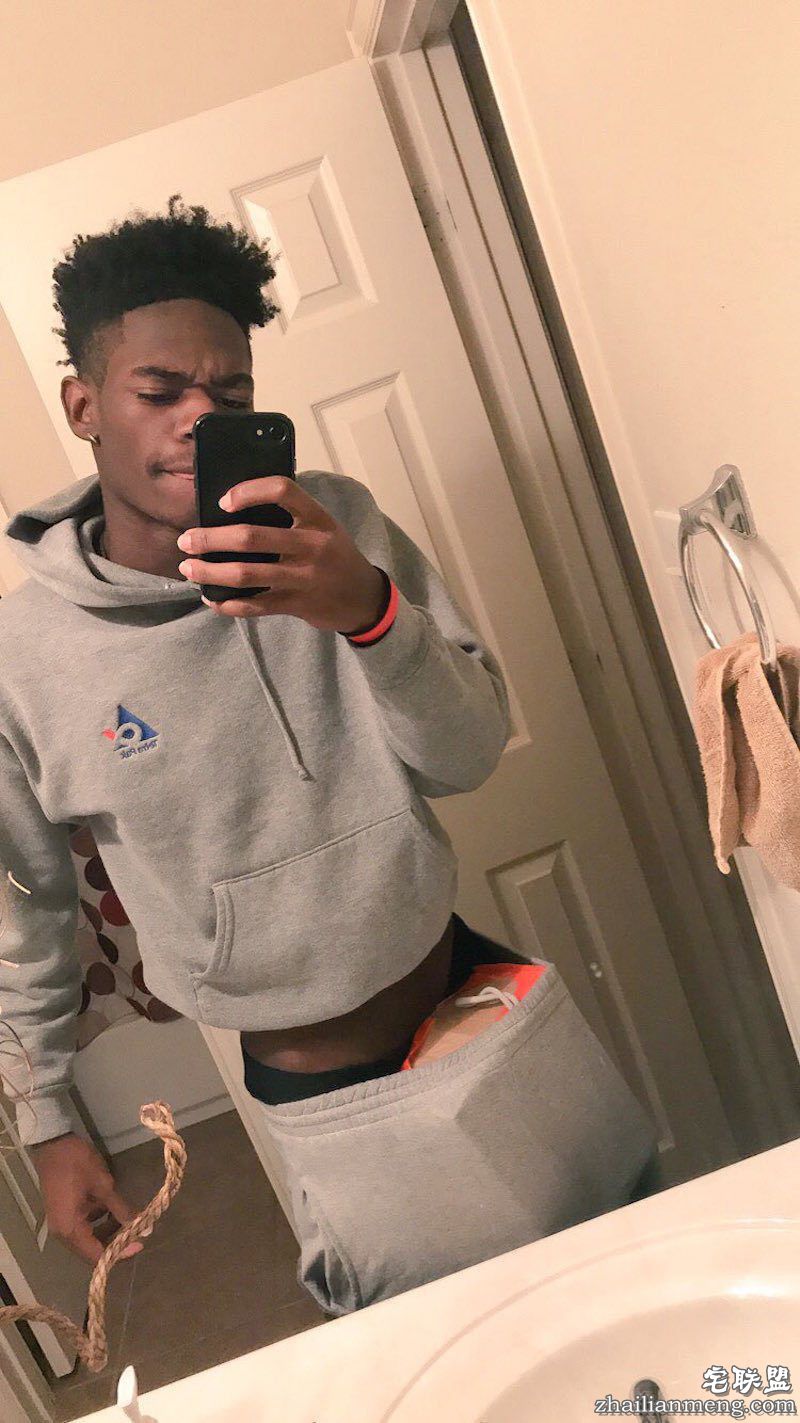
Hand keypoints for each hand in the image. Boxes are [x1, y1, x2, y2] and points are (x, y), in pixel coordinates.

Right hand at [31, 1134, 144, 1266]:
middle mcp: (63, 1232)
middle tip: (138, 1232)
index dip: (119, 1254)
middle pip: (91, 1250)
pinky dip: (99, 1221)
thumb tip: (145, 1229)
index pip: (96, 1256)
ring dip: (108, 1231)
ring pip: (88, 1237)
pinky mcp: (63, 1212)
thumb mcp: (104, 1186)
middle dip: (115, 1243)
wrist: (53, 1144)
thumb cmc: (77, 1164)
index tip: (140, 1244)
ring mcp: (61, 1222)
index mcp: (70, 1229)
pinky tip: (115, 1210)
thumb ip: (122, 1210)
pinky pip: (83, 1225)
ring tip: (130, 1220)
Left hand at [176, 476, 386, 633]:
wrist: (364, 598)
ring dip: (210, 572)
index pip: (282, 490)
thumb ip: (293, 515)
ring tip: (189, 568)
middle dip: (210, 538)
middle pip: (250, 537)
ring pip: (245, 574)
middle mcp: (311, 545)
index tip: (223, 502)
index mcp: (318, 518)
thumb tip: (239, 504)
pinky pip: (254, 606)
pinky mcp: (296, 604)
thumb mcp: (325, 526)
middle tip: (187, 540)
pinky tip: (211, 599)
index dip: (248, 492)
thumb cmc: (336, 555)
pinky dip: (227, 604)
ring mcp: (303, 577)